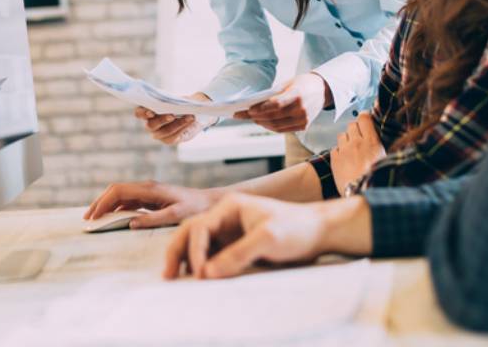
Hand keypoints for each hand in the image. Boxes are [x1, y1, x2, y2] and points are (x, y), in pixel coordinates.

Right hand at [84, 180, 218, 228]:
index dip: (103, 202)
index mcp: (150, 189)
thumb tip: (131, 223)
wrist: (209, 202)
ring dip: (106, 206)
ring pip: (120, 196)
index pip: (118, 191)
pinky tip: (111, 219)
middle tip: (87, 219)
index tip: (93, 217)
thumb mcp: (177, 215)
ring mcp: (147, 192)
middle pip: (115, 190)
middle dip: (99, 203)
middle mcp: (146, 187)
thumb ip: (154, 219)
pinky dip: (116, 209)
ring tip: (95, 220)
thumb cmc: (196, 208)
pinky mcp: (150, 198)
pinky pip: (128, 202)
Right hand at [134, 93, 208, 145]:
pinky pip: (173, 137)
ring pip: (164, 132)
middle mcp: (150, 124)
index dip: (142, 113)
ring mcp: (158, 133)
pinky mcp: (168, 140)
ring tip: (190, 116)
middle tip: (172, 115)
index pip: (139, 113)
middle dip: (161, 120)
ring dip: (178, 124)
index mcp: (147, 111)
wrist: (192, 113)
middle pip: (150, 125)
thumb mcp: (177, 99)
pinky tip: (190, 121)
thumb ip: (173, 100)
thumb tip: (177, 102)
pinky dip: (182, 128)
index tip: (151, 112)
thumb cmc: (179, 103)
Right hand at [163, 193, 370, 279]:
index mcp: (229, 207)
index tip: (200, 274)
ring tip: (176, 279)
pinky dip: (201, 266)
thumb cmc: (297, 228)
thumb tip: (208, 273)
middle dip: (177, 252)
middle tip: (168, 276)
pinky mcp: (236, 246)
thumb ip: (238, 254)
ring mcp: (230, 232)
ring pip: (197, 244)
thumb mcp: (269, 239)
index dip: (194, 251)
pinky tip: (199, 279)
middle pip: (190, 232)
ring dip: (186, 260)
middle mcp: (225, 217)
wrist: (319, 232)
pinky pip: (212, 256)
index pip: (199, 227)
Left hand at [233, 73, 329, 132]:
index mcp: (298, 95)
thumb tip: (255, 104)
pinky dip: (271, 126)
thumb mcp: (289, 84)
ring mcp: (304, 120)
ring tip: (251, 118)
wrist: (323, 90)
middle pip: (274, 117)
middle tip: (244, 114)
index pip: (276, 104)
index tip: (249, 109)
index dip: (261, 108)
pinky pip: (283, 129)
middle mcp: (302, 109)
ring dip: (262, 123)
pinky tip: (263, 122)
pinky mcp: (304, 126)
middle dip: (257, 117)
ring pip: (277, 126)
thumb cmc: (303, 84)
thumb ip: (275, 94)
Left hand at [330, 112, 384, 194]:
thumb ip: (380, 147)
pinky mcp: (335, 160)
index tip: (365, 120)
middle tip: (359, 138)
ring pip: (342, 135)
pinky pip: (334, 148)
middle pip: (351, 125)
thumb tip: (380, 140)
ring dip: (346, 140)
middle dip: (355, 129)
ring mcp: (344, 150)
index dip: (364, 117)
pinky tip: (344, 160)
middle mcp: (356, 142)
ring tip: (351, 150)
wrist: (363, 194)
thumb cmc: (378, 179)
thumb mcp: (386, 160)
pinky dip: (338, 152)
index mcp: (371, 141)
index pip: (364, 118)